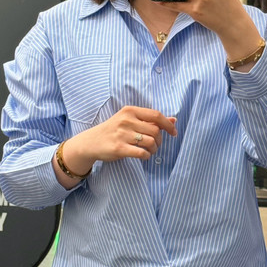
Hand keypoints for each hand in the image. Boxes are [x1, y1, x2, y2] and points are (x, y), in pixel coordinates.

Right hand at [54, 106, 177, 187]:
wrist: (91, 142)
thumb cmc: (114, 130)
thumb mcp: (130, 120)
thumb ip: (151, 120)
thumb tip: (174, 120)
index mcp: (130, 111)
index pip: (156, 115)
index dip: (168, 125)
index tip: (173, 132)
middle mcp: (126, 120)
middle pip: (155, 130)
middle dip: (160, 140)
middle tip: (155, 145)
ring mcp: (122, 134)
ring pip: (150, 142)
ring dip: (154, 149)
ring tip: (149, 151)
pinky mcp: (119, 148)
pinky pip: (142, 153)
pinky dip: (146, 156)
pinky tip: (143, 156)